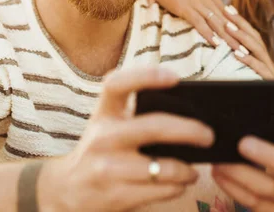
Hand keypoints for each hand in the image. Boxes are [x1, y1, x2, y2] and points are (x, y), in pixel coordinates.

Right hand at [37, 66, 214, 211]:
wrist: (64, 193)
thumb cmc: (101, 152)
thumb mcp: (109, 127)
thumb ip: (138, 116)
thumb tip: (193, 115)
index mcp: (103, 113)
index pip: (118, 84)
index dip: (146, 76)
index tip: (175, 77)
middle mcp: (102, 137)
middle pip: (154, 127)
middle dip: (190, 130)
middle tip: (209, 135)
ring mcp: (107, 168)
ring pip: (164, 167)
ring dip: (187, 169)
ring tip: (194, 169)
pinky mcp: (115, 195)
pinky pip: (161, 189)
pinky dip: (178, 186)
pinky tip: (180, 182)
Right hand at [148, 0, 241, 49]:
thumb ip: (201, 3)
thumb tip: (206, 15)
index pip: (229, 16)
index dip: (239, 30)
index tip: (248, 42)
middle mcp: (207, 0)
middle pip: (226, 22)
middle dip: (238, 37)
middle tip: (249, 51)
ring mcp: (197, 4)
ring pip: (217, 24)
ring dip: (228, 39)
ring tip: (239, 51)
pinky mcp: (185, 7)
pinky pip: (200, 23)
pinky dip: (209, 34)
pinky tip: (216, 44)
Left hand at [223, 5, 273, 78]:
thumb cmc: (259, 92)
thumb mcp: (247, 74)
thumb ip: (241, 59)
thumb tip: (224, 47)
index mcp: (262, 56)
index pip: (250, 33)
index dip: (239, 20)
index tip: (226, 8)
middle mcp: (267, 59)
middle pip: (254, 37)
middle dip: (239, 23)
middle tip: (225, 11)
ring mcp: (269, 69)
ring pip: (256, 49)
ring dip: (241, 37)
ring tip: (228, 28)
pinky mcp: (269, 81)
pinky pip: (258, 69)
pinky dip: (248, 60)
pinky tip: (237, 54)